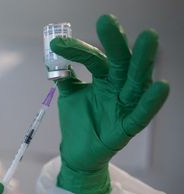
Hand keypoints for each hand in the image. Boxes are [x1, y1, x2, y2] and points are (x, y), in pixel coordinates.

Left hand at [51, 14, 168, 193]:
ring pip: (136, 82)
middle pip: (120, 62)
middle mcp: (118, 88)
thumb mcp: (69, 95)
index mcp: (105, 79)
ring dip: (142, 62)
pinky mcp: (127, 127)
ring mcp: (125, 106)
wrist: (78, 152)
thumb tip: (54, 58)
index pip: (95, 58)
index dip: (78, 50)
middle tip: (107, 22)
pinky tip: (159, 86)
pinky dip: (150, 102)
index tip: (57, 44)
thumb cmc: (78, 121)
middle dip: (115, 42)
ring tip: (148, 39)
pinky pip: (142, 114)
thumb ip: (65, 77)